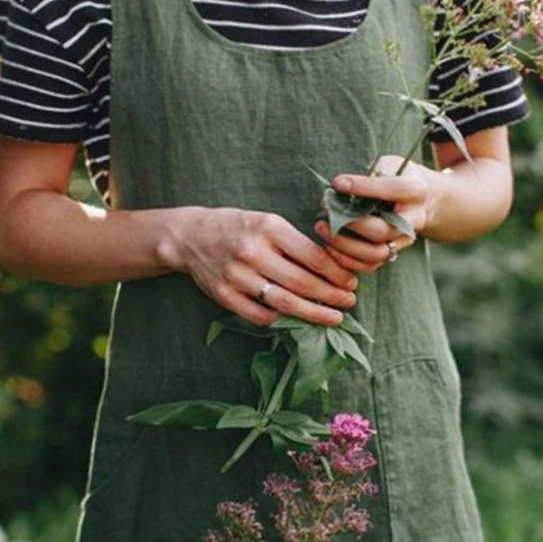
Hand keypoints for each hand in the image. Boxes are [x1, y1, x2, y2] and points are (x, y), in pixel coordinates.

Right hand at [179, 207, 357, 326]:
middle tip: (349, 302)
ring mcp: (236, 276)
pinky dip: (282, 319)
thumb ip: (295, 243)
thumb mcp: (267, 222)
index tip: (351, 282)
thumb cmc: (237, 228)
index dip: (337, 273)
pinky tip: (297, 319)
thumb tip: (332, 268)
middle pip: (302, 282)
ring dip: (314, 313)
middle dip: (332, 296)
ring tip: (334, 317)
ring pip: (284, 302)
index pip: (312, 255)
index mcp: (268, 228)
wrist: (190, 237)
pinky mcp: (224, 295)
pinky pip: (260, 315)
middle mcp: (252, 251)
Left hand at [314, 156, 444, 272]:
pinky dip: (346, 260)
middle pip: (381, 230)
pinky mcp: (391, 254)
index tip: (337, 183)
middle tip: (326, 213)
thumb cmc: (399, 178)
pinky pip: (369, 266)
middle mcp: (411, 220)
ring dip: (344, 246)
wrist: (424, 202)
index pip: (390, 189)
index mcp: (414, 191)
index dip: (363, 187)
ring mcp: (402, 241)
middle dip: (350, 224)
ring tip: (323, 230)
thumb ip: (373, 173)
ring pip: (375, 254)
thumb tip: (342, 187)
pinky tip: (329, 246)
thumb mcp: (391, 165)